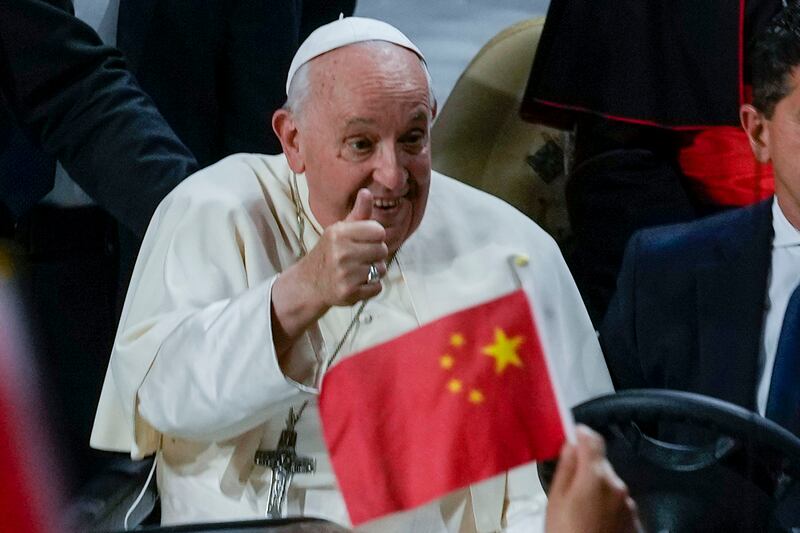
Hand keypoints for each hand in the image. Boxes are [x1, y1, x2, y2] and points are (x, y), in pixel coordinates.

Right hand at [302, 188, 388, 306]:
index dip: (376, 236)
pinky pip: (377, 287)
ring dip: (374, 271)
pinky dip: (371, 287)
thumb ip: (358, 213)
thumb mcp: (340, 230)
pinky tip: (358, 283)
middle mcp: (341, 253)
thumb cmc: (330, 252)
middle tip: (361, 257)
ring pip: (381, 269)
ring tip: (358, 271)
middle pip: (382, 250)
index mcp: (339, 233)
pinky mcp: (348, 293)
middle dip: (375, 254)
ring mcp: (344, 274)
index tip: (366, 240)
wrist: (310, 283)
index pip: (378, 231)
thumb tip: (367, 192)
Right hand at [545, 425, 640, 532]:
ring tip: (581, 510)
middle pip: (601, 463)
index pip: (592, 439)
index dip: (580, 434)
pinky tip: (595, 522)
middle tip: (569, 487)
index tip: (571, 437)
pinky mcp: (635, 520)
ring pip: (610, 484)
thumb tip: (571, 444)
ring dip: (597, 488)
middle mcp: (617, 485)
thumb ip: (566, 468)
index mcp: (595, 476)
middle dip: (587, 468)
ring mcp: (629, 504)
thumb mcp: (555, 501)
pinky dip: (607, 505)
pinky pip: (618, 503)